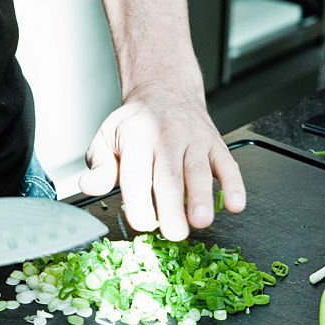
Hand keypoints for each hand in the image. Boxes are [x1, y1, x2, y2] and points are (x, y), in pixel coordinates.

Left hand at [79, 82, 245, 240]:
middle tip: (175, 232)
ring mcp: (194, 140)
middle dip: (172, 205)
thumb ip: (98, 166)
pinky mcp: (216, 144)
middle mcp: (167, 137)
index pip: (136, 172)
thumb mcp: (106, 138)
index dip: (139, 199)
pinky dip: (234, 185)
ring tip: (201, 221)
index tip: (142, 222)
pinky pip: (228, 164)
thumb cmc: (135, 124)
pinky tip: (236, 205)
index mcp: (136, 138)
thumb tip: (88, 186)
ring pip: (199, 170)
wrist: (165, 91)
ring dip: (202, 197)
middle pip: (169, 175)